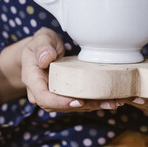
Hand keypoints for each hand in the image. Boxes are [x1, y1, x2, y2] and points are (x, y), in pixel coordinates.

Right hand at [0, 27, 121, 112]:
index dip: (60, 102)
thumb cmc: (40, 44)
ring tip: (114, 102)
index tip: (77, 100)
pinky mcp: (65, 96)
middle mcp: (43, 93)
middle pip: (62, 106)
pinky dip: (95, 102)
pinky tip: (111, 100)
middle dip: (86, 106)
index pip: (44, 97)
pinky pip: (79, 102)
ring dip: (94, 106)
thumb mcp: (40, 40)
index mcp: (33, 79)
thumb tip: (46, 58)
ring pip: (73, 107)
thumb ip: (42, 47)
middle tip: (107, 102)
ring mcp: (54, 96)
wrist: (40, 52)